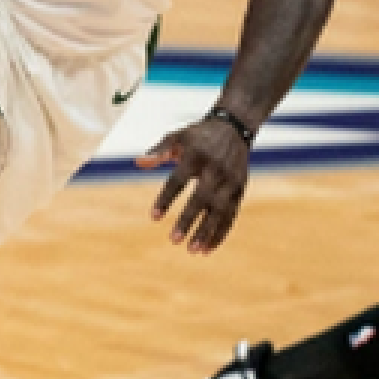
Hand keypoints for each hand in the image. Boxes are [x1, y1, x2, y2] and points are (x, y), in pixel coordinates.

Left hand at [136, 117, 249, 254]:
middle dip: (189, 220)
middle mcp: (216, 169)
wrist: (234, 127)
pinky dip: (221, 232)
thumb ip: (158, 151)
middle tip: (173, 240)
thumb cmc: (197, 136)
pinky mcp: (240, 189)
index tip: (153, 217)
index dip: (166, 199)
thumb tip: (138, 163)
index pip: (179, 180)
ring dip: (207, 232)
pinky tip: (208, 248)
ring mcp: (231, 180)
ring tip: (193, 251)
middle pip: (202, 198)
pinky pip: (231, 215)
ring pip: (220, 210)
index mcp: (197, 155)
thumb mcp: (177, 137)